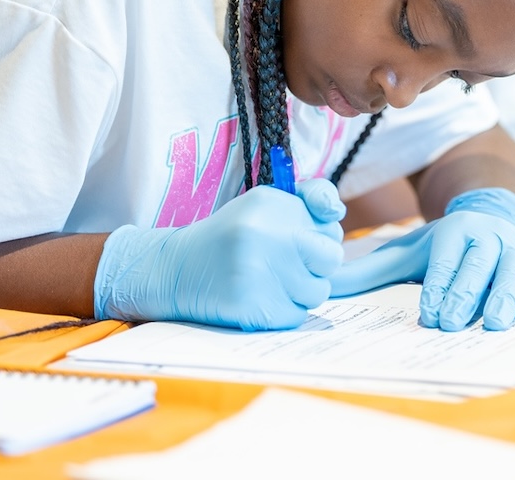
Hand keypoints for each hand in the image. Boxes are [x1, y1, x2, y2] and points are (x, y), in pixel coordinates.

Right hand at [94, 178, 345, 330]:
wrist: (178, 270)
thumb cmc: (233, 235)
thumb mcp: (266, 203)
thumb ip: (310, 199)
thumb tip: (336, 211)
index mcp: (270, 206)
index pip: (331, 230)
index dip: (319, 239)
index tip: (298, 240)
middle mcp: (264, 237)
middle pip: (331, 261)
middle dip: (316, 265)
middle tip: (288, 263)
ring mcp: (258, 275)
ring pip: (317, 292)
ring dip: (301, 290)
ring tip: (270, 280)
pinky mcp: (252, 309)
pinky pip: (297, 315)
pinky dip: (284, 311)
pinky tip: (260, 298)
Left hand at [330, 188, 514, 330]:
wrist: (496, 217)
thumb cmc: (447, 246)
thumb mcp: (408, 252)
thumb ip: (369, 272)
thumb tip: (324, 286)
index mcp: (454, 229)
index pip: (445, 258)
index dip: (438, 284)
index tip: (429, 313)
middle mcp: (488, 234)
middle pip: (478, 264)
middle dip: (466, 293)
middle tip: (453, 322)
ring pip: (513, 269)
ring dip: (505, 295)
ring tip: (495, 323)